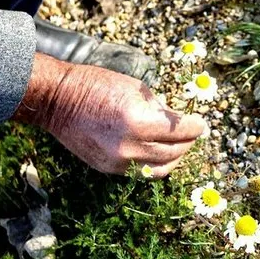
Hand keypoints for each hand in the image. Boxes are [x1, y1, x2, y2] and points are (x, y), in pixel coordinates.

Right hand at [15, 53, 205, 175]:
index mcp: (139, 122)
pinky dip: (156, 164)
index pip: (181, 132)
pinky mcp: (110, 169)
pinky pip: (142, 172)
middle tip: (193, 134)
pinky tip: (161, 153)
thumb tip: (178, 120)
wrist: (58, 101)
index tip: (201, 123)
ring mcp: (119, 162)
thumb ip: (160, 108)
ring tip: (180, 146)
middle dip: (188, 143)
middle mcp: (130, 147)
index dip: (196, 127)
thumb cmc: (96, 86)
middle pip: (174, 152)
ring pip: (161, 168)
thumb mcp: (135, 89)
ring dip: (175, 158)